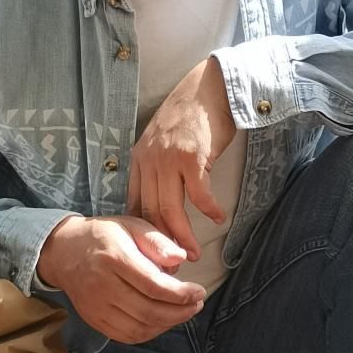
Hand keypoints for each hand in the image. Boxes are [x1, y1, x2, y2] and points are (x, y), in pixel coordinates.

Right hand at [36, 214, 204, 344]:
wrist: (63, 252)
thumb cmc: (104, 236)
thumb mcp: (131, 225)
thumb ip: (157, 241)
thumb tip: (180, 259)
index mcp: (114, 258)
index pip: (153, 285)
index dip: (181, 294)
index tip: (199, 291)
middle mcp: (102, 285)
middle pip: (148, 311)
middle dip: (180, 312)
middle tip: (196, 304)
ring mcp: (95, 306)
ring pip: (139, 328)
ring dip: (167, 324)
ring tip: (183, 312)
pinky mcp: (93, 320)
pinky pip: (127, 336)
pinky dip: (150, 332)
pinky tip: (162, 321)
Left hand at [128, 57, 236, 261]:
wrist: (209, 87)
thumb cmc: (191, 117)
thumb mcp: (163, 143)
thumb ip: (158, 170)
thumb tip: (162, 206)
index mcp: (138, 160)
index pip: (135, 205)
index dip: (144, 234)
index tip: (153, 254)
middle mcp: (148, 161)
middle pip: (151, 213)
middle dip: (162, 243)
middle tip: (173, 265)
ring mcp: (167, 159)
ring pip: (170, 210)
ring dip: (183, 236)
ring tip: (194, 253)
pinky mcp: (190, 157)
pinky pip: (198, 195)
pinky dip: (208, 210)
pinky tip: (217, 218)